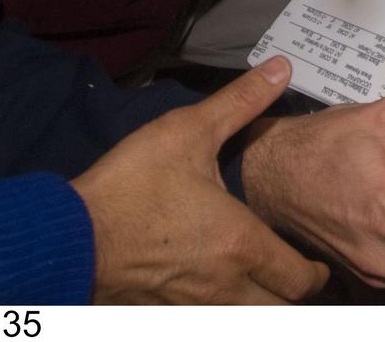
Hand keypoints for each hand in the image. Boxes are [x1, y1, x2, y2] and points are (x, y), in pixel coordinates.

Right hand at [70, 57, 328, 303]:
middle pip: (279, 310)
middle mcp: (224, 287)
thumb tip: (282, 68)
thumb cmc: (132, 185)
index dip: (315, 273)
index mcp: (242, 245)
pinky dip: (220, 309)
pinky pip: (204, 320)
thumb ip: (240, 102)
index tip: (316, 261)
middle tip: (292, 271)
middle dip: (291, 293)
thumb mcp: (188, 131)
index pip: (301, 281)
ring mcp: (191, 307)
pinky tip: (211, 288)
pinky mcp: (161, 314)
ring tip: (258, 282)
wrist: (69, 236)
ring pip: (244, 320)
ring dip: (258, 304)